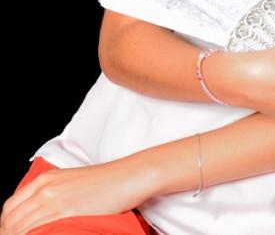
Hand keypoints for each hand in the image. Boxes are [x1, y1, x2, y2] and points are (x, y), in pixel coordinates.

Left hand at [1, 160, 156, 234]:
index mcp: (44, 180)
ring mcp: (54, 201)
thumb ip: (52, 193)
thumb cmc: (107, 180)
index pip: (10, 208)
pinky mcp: (66, 212)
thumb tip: (40, 213)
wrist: (129, 176)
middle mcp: (45, 189)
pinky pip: (37, 231)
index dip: (6, 226)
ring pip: (21, 228)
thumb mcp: (72, 180)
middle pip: (11, 220)